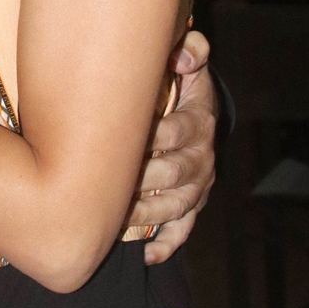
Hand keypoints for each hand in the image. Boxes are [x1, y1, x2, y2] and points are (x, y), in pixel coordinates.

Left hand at [129, 30, 216, 263]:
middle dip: (142, 181)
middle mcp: (201, 157)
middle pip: (173, 174)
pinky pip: (183, 230)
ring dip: (146, 214)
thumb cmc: (180, 85)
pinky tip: (146, 255)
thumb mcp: (189, 62)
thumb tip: (184, 55)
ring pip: (175, 206)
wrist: (196, 113)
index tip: (124, 139)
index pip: (178, 132)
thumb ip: (191, 52)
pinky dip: (167, 244)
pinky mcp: (192, 205)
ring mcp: (197, 185)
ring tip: (114, 220)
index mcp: (197, 122)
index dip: (153, 137)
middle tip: (107, 185)